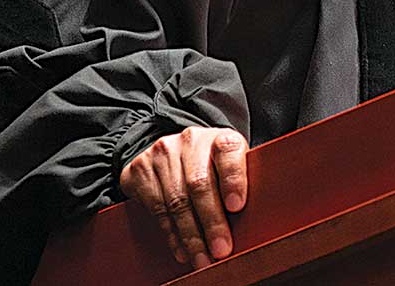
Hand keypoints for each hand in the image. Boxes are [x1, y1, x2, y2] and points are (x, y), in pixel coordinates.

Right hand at [119, 127, 248, 269]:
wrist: (173, 150)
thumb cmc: (212, 164)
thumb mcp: (230, 164)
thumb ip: (242, 181)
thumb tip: (253, 221)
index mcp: (219, 137)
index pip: (229, 152)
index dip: (233, 179)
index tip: (237, 206)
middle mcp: (190, 141)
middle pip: (199, 184)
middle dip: (211, 222)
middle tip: (221, 249)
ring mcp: (163, 154)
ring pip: (177, 202)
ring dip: (191, 236)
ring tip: (202, 258)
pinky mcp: (141, 170)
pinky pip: (157, 209)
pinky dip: (172, 235)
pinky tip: (183, 250)